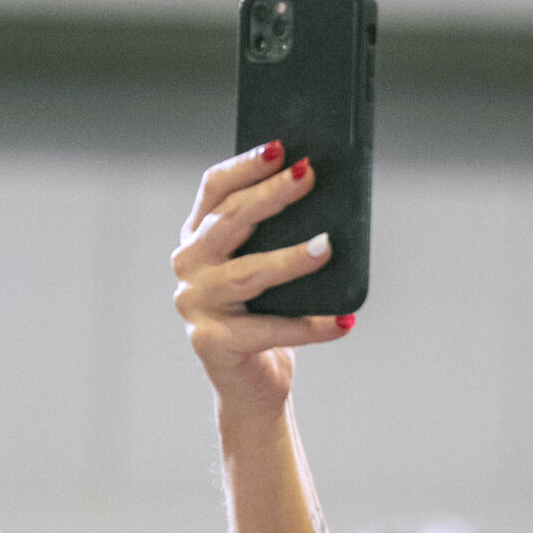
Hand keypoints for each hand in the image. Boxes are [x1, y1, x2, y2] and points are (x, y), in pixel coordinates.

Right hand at [171, 144, 353, 417]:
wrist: (253, 385)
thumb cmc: (267, 317)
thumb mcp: (271, 270)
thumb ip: (283, 237)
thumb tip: (331, 198)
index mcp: (199, 238)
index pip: (216, 190)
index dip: (246, 166)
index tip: (281, 147)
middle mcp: (189, 265)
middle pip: (230, 222)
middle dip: (272, 195)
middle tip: (309, 175)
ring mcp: (195, 304)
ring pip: (249, 273)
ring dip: (291, 259)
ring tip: (328, 247)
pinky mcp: (212, 343)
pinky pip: (270, 330)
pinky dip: (311, 326)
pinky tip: (343, 321)